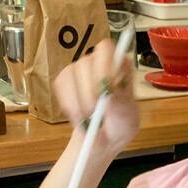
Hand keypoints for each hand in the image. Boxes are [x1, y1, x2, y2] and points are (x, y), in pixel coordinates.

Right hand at [54, 37, 139, 151]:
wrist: (103, 137)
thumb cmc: (120, 126)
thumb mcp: (127, 119)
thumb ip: (120, 104)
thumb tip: (109, 91)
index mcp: (120, 65)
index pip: (106, 49)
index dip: (103, 66)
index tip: (105, 90)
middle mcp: (99, 62)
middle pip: (85, 63)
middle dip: (87, 91)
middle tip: (94, 112)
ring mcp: (80, 69)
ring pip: (70, 74)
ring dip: (77, 101)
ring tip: (88, 119)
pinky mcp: (65, 80)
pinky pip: (60, 86)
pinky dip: (68, 105)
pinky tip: (78, 117)